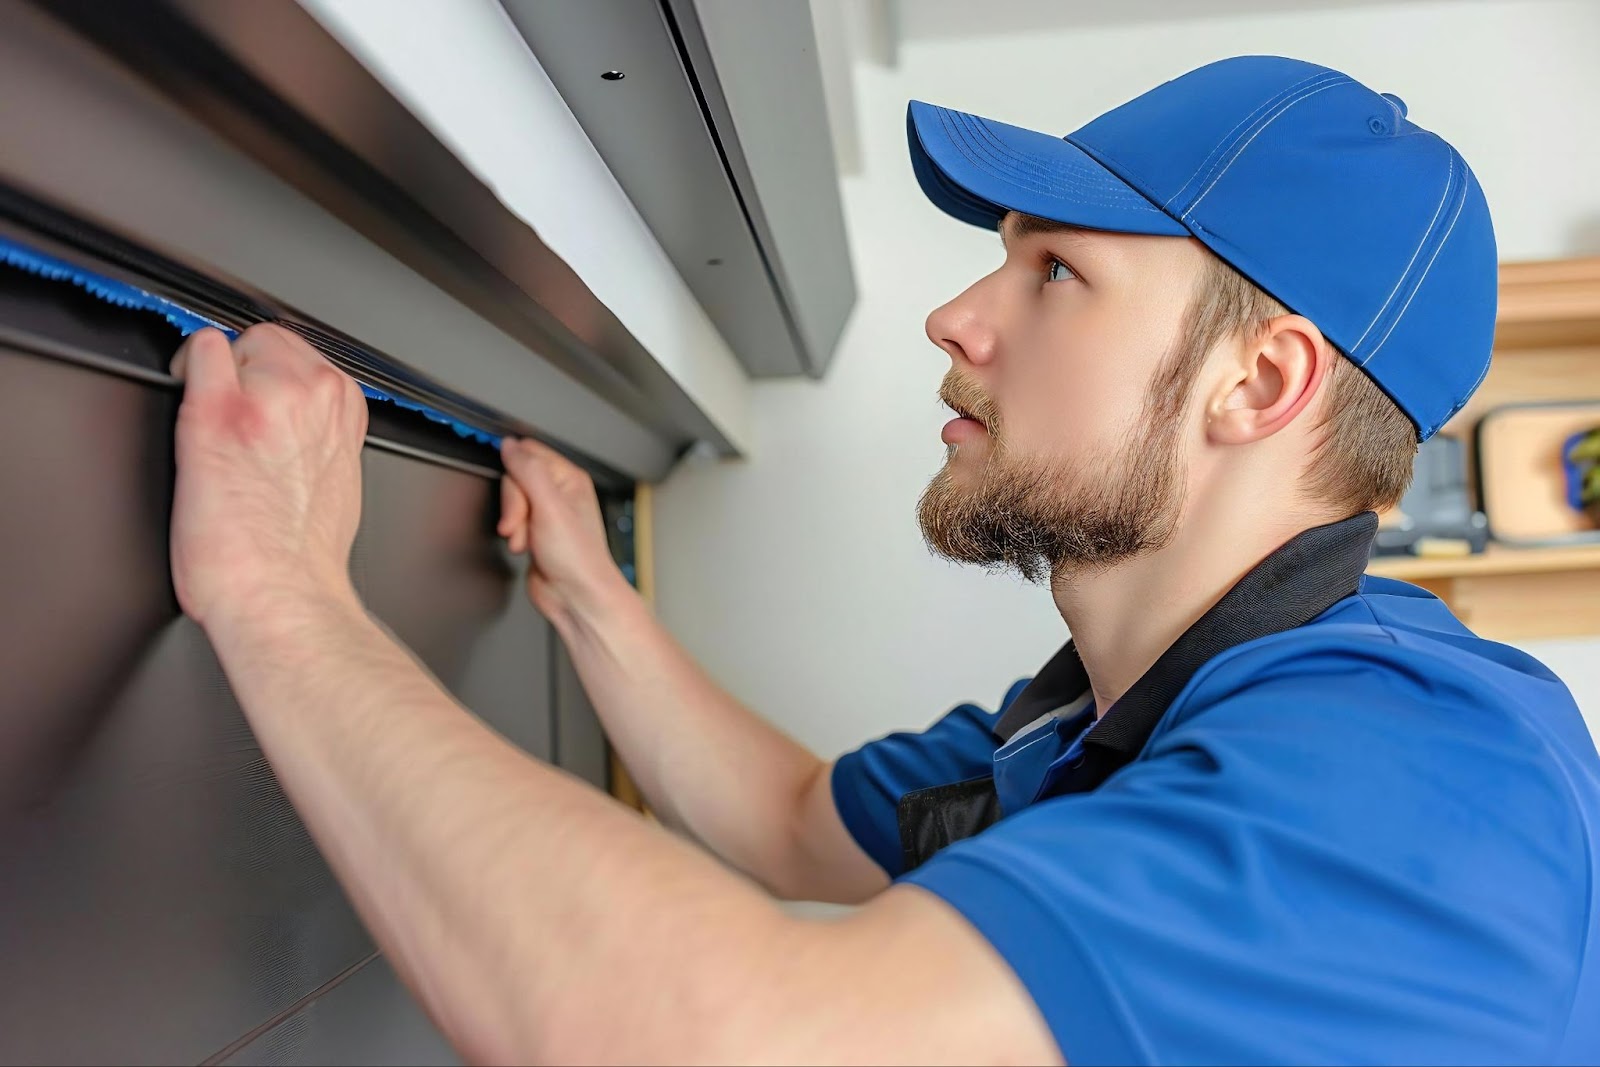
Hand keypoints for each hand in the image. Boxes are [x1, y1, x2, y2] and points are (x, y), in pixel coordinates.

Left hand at [169, 324, 367, 628]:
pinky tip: (189, 415)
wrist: (282, 595)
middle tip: (235, 418)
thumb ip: (325, 434)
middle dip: (248, 372)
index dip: (272, 381)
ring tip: (216, 428)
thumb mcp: (339, 478)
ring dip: (218, 376)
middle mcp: (314, 395)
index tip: (260, 403)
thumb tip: (297, 421)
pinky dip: (184, 373)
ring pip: (232, 345)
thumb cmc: (304, 557)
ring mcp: (266, 399)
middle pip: (269, 341)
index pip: (305, 358)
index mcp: (346, 411)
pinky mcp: (216, 413)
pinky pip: (196, 353)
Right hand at [498, 437, 628, 627]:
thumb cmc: (578, 558)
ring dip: (512, 524)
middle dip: (513, 505)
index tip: (513, 490)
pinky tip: (524, 546)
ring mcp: (546, 513)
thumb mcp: (550, 506)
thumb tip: (510, 445)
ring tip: (526, 540)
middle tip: (520, 523)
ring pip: (511, 502)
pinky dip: (513, 535)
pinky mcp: (534, 532)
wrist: (576, 596)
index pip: (529, 454)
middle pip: (515, 479)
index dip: (515, 471)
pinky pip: (511, 521)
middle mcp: (559, 493)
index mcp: (569, 478)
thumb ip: (528, 471)